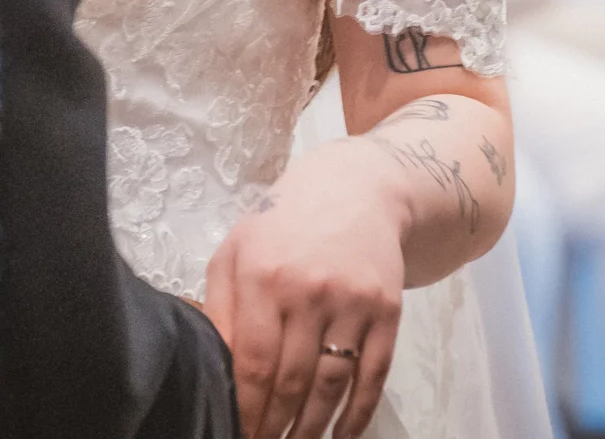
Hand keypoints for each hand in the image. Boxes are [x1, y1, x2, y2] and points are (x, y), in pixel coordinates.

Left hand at [203, 142, 405, 438]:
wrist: (357, 190)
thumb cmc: (283, 224)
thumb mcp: (237, 249)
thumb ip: (220, 307)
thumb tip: (217, 368)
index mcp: (262, 275)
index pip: (253, 361)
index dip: (247, 408)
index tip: (238, 433)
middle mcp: (308, 289)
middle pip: (291, 379)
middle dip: (275, 425)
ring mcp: (352, 301)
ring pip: (331, 384)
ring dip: (313, 428)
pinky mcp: (387, 310)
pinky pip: (373, 375)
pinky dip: (358, 414)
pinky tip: (343, 436)